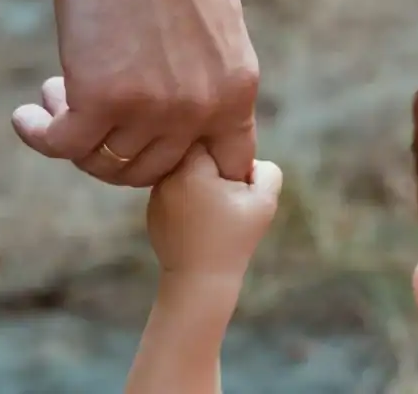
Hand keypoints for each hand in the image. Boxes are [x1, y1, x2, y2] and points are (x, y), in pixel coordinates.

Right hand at [12, 0, 258, 186]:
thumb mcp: (213, 32)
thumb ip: (205, 83)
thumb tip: (175, 119)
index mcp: (236, 91)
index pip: (228, 165)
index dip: (193, 172)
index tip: (159, 157)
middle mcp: (200, 109)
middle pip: (154, 171)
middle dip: (118, 154)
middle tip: (89, 122)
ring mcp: (153, 109)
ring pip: (107, 164)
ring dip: (78, 144)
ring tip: (56, 103)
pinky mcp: (100, 98)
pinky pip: (64, 146)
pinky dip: (40, 136)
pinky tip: (27, 118)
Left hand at [147, 145, 281, 275]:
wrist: (200, 279)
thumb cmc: (234, 239)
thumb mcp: (264, 202)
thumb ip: (265, 169)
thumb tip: (248, 160)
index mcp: (192, 168)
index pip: (208, 138)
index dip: (226, 153)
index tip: (233, 178)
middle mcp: (167, 176)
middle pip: (193, 153)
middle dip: (212, 168)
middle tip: (226, 196)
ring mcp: (155, 194)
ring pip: (182, 172)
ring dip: (197, 183)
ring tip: (212, 212)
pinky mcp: (152, 210)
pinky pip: (172, 191)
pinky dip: (186, 200)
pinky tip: (197, 222)